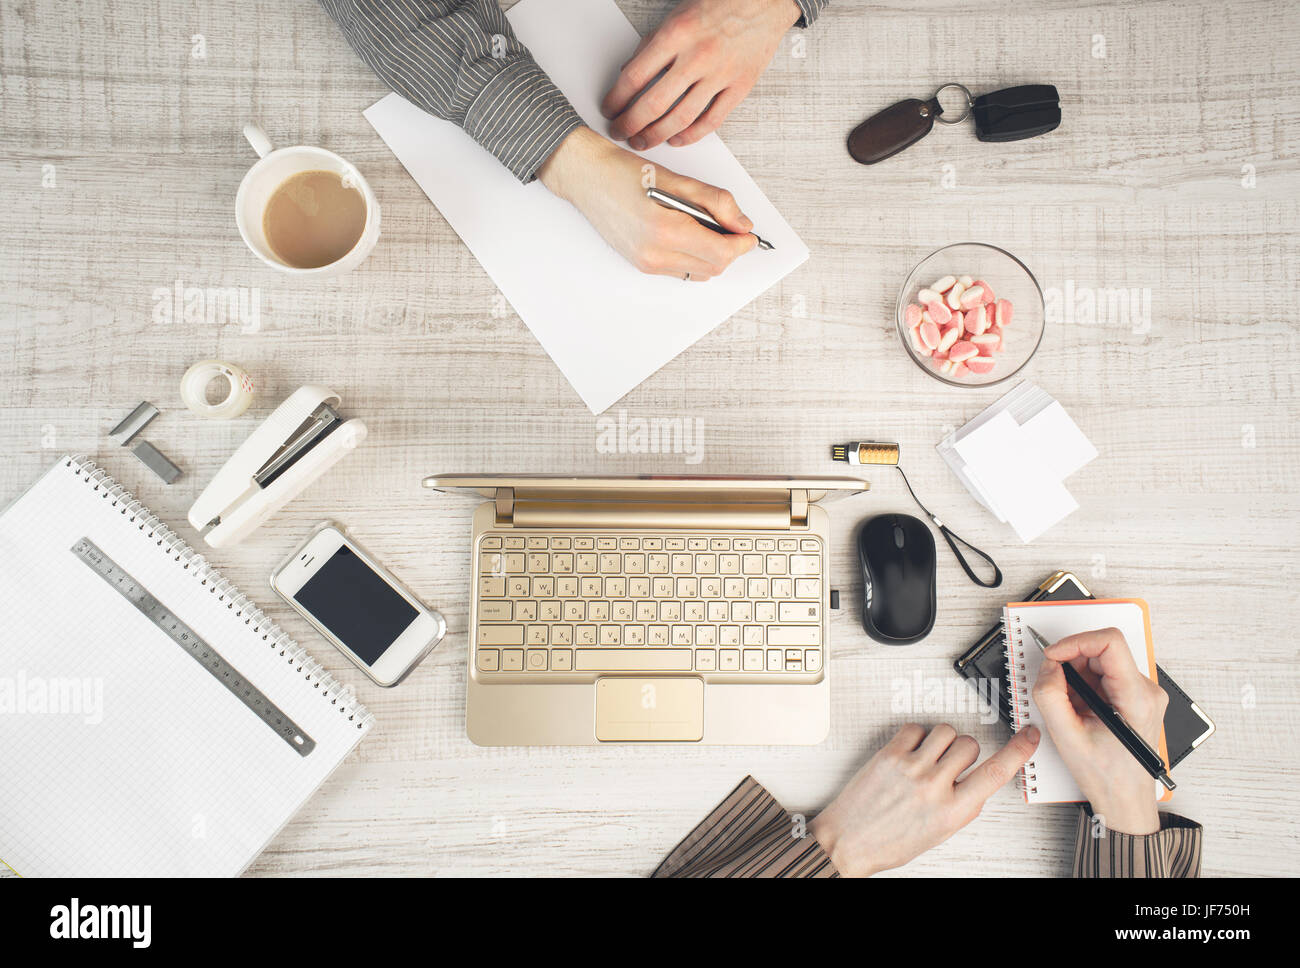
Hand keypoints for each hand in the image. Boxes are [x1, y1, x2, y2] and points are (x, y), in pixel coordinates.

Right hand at [537, 126, 756, 278]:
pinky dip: (695, 258)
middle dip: (729, 250)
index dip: (741, 245)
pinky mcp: (642, 265)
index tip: (748, 234)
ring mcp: (647, 264)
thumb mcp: (678, 180)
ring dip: (712, 256)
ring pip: (699, 273)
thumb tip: (741, 223)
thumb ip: (716, 202)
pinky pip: (681, 271)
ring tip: (709, 228)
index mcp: (665, 230)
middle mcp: (655, 255)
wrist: (587, 178)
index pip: (720, 253)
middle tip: (732, 227)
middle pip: (713, 267)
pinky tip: (690, 235)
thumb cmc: (625, 173)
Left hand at [600, 0, 802, 148]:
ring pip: (680, 119)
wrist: (764, 1)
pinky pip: (711, 121)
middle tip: (620, 132)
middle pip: (653, 104)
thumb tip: (628, 72)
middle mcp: (698, 56)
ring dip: (656, 136)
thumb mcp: (677, 15)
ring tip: (642, 141)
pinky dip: (690, 135)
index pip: (635, 77)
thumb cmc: (719, 4)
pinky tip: (675, 139)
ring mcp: (720, 75)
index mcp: (677, 34)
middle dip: (630, 124)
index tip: (609, 109)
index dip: (616, 99)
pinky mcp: (739, 87)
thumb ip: (651, 45)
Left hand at [809, 723, 1039, 875]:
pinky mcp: (890, 754)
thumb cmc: (892, 842)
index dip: (1018, 751)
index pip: (997, 773)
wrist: (849, 842)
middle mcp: (934, 786)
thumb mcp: (941, 832)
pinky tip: (908, 754)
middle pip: (970, 744)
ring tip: (927, 758)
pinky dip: (916, 737)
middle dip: (964, 751)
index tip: (1029, 735)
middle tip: (949, 765)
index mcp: (953, 811)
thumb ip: (963, 804)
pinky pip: (916, 727)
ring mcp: (911, 768)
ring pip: (946, 731)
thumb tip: (977, 779)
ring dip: (942, 741)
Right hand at [1032, 628, 1168, 834]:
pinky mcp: (1134, 696)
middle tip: (1055, 687)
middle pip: (1102, 651)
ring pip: (1101, 662)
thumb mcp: (1066, 737)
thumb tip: (1048, 667)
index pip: (1109, 642)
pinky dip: (1084, 686)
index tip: (1053, 655)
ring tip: (1070, 706)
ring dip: (1077, 677)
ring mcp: (1142, 693)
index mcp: (1136, 698)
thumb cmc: (1106, 775)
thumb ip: (1050, 695)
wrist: (1125, 798)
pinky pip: (1104, 675)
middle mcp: (1146, 691)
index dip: (1075, 642)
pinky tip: (1079, 709)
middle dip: (1071, 663)